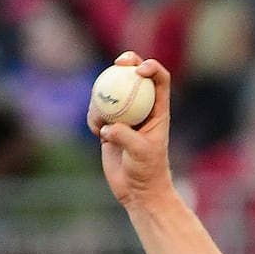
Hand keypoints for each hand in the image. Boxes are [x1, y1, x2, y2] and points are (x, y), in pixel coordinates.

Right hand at [88, 52, 174, 211]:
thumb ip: (125, 137)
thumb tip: (108, 126)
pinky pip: (97, 112)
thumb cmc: (147, 172)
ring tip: (103, 122)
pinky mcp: (109, 126)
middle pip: (134, 77)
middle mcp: (142, 109)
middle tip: (118, 63)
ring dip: (102, 98)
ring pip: (111, 92)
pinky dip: (94, 118)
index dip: (152, 67)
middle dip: (127, 63)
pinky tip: (98, 132)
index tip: (139, 69)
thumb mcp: (140, 154)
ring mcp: (124, 116)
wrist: (137, 190)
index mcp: (159, 111)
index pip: (160, 80)